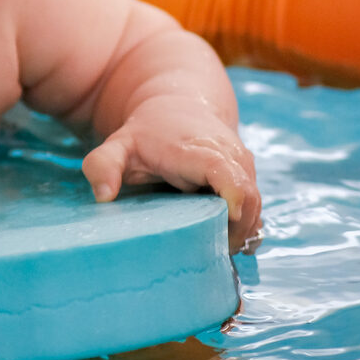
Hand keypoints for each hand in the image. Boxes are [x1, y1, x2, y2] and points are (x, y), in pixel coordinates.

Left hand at [82, 98, 260, 253]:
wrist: (178, 107)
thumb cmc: (146, 134)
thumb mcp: (117, 145)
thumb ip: (103, 165)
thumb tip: (103, 196)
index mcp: (197, 149)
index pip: (223, 170)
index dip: (232, 196)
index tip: (227, 220)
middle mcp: (230, 155)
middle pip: (249, 196)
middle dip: (236, 229)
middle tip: (208, 252)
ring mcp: (244, 167)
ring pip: (256, 205)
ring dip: (241, 232)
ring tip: (212, 251)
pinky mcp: (248, 179)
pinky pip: (256, 209)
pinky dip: (245, 229)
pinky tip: (226, 244)